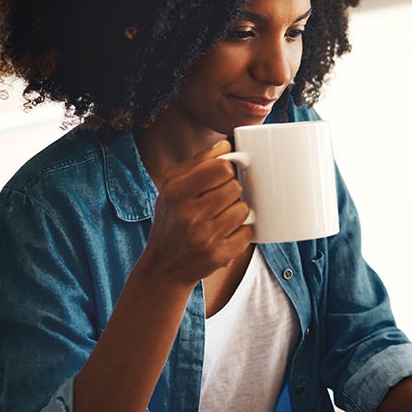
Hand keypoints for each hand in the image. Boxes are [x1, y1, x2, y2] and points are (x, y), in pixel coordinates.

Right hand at [143, 139, 253, 285]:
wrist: (163, 267)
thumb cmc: (171, 220)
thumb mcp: (171, 187)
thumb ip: (198, 162)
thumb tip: (226, 144)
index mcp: (176, 193)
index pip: (221, 168)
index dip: (229, 168)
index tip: (226, 173)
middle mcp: (189, 215)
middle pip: (235, 187)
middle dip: (233, 190)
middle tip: (221, 198)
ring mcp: (205, 238)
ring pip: (244, 209)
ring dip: (238, 210)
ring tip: (223, 215)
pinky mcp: (219, 256)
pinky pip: (247, 233)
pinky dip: (242, 232)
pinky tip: (227, 233)